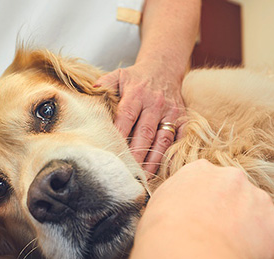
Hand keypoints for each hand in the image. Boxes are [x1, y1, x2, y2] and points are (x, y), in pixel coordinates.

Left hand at [94, 61, 185, 176]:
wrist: (164, 67)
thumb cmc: (136, 77)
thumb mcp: (119, 75)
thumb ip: (104, 85)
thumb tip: (90, 93)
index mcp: (137, 93)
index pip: (126, 116)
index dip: (119, 134)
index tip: (111, 151)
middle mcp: (155, 103)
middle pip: (145, 132)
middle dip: (136, 153)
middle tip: (127, 171)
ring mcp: (171, 112)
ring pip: (163, 139)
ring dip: (153, 159)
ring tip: (143, 176)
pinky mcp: (183, 118)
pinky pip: (180, 138)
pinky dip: (173, 154)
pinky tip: (164, 168)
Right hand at [137, 160, 273, 258]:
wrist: (187, 258)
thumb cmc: (164, 238)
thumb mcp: (155, 209)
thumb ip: (173, 203)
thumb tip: (176, 216)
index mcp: (200, 171)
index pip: (208, 186)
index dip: (205, 208)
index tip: (202, 224)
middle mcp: (233, 178)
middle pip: (237, 198)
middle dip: (231, 218)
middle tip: (217, 243)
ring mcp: (259, 200)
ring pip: (258, 219)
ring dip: (248, 236)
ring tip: (228, 258)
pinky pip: (273, 243)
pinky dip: (264, 256)